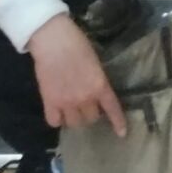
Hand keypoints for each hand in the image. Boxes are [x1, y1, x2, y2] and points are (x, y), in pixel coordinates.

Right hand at [29, 14, 126, 137]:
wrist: (52, 39)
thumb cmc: (76, 43)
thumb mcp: (95, 61)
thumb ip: (97, 80)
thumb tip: (96, 91)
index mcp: (100, 85)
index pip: (112, 108)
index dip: (118, 122)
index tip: (122, 133)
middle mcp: (85, 98)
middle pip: (91, 118)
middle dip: (90, 113)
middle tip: (86, 105)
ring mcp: (67, 102)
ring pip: (74, 123)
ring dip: (75, 117)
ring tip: (71, 108)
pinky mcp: (49, 102)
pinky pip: (55, 122)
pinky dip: (57, 119)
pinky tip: (57, 111)